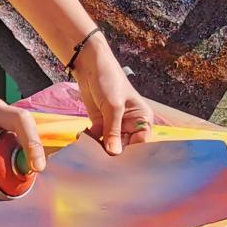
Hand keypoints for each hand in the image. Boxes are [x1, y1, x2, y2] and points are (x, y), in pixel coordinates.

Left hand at [72, 37, 153, 155]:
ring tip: (89, 149)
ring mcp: (115, 125)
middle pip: (125, 147)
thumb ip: (114, 131)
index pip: (141, 143)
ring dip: (99, 148)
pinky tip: (83, 137)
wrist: (90, 65)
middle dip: (113, 153)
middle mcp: (131, 124)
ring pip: (109, 144)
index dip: (131, 153)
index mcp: (143, 119)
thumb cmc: (110, 80)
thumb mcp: (113, 106)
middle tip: (100, 160)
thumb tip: (114, 153)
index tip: (118, 161)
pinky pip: (97, 138)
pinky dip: (90, 140)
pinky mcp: (101, 123)